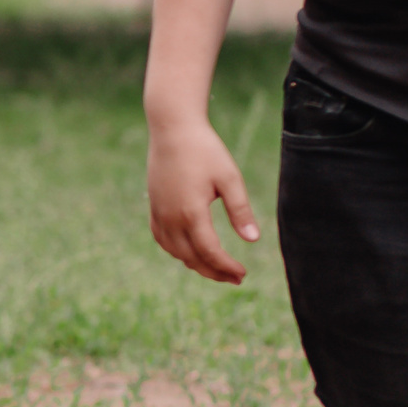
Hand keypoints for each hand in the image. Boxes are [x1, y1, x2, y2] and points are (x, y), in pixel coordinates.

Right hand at [146, 115, 256, 284]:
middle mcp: (171, 217)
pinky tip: (190, 252)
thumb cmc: (205, 150)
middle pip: (192, 258)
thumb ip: (240, 210)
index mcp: (191, 212)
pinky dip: (177, 252)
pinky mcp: (153, 207)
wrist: (172, 129)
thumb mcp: (229, 178)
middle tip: (236, 278)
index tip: (243, 273)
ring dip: (196, 264)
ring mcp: (159, 213)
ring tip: (217, 268)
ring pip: (175, 252)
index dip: (227, 267)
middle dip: (214, 272)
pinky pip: (162, 239)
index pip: (210, 252)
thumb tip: (253, 239)